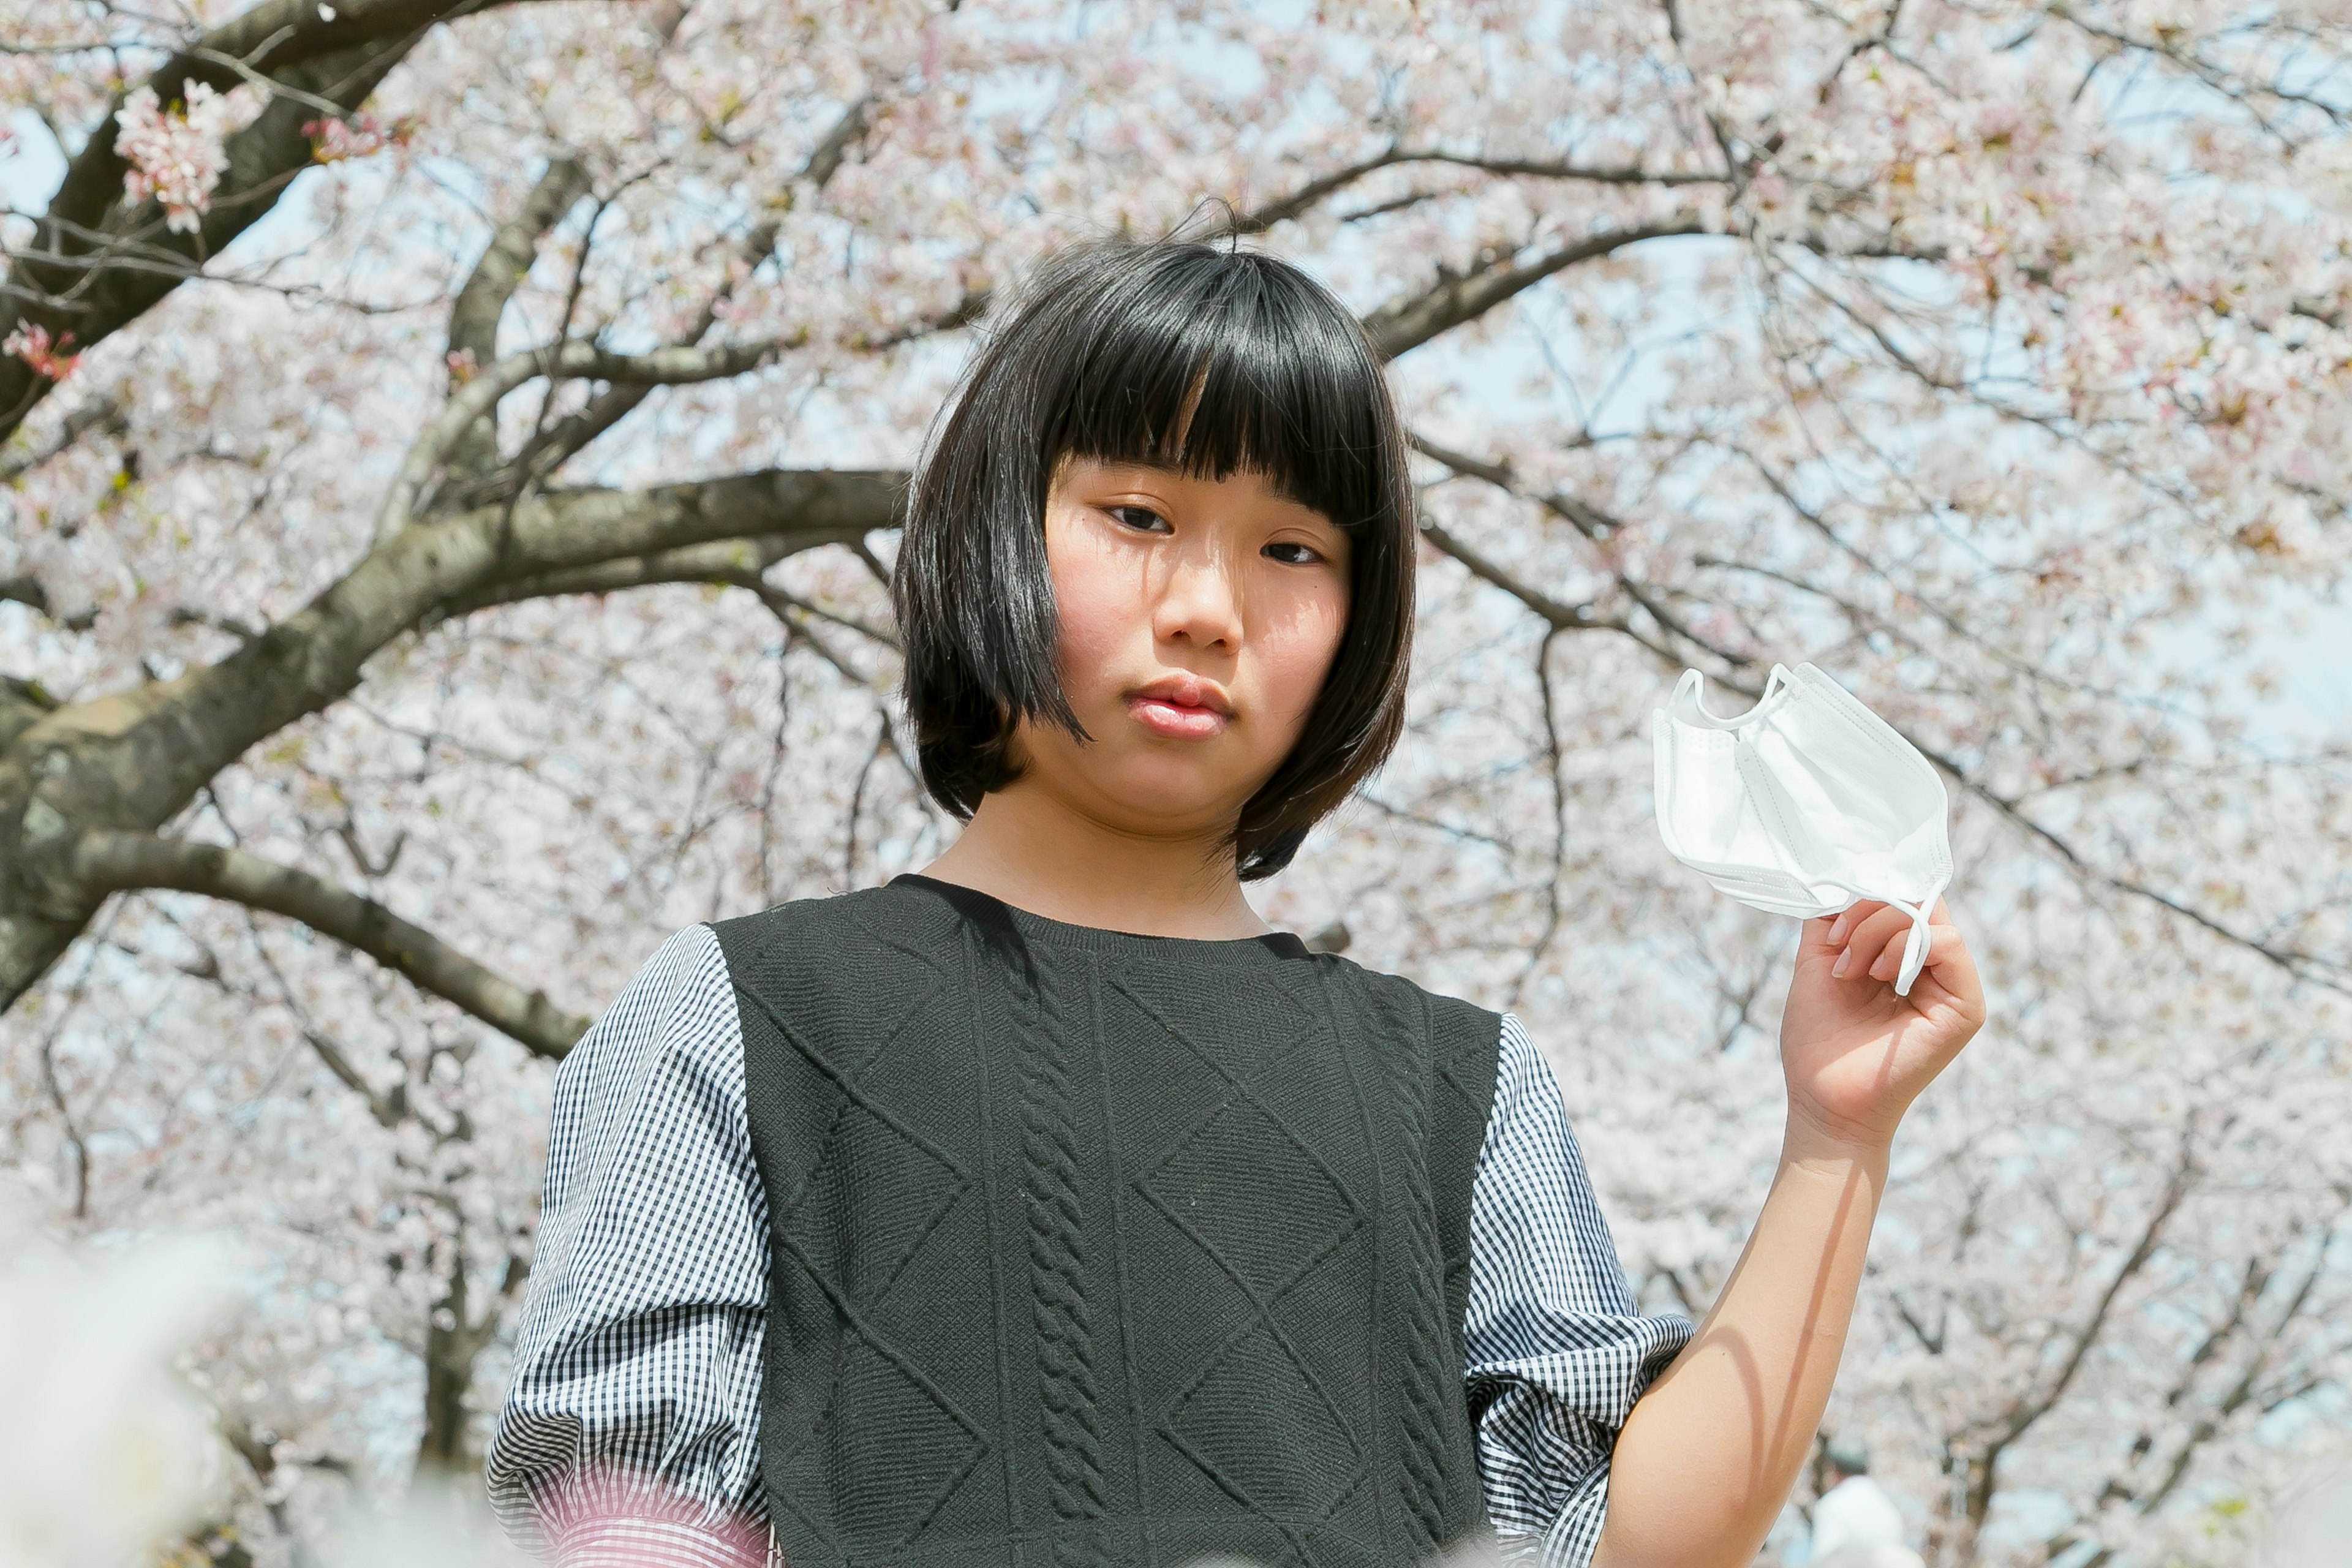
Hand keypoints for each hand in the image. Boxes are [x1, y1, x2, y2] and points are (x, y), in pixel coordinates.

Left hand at [1778, 898, 1985, 1152]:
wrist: (1823, 1098)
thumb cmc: (1818, 1039)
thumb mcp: (1817, 961)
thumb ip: (1831, 918)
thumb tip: (1843, 876)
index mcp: (1902, 956)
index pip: (1903, 897)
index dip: (1868, 893)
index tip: (1831, 923)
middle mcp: (1932, 967)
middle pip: (1916, 898)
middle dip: (1867, 911)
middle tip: (1837, 947)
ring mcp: (1952, 985)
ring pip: (1927, 914)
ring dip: (1876, 930)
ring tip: (1849, 969)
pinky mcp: (1965, 1006)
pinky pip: (1948, 943)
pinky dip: (1905, 945)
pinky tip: (1876, 975)